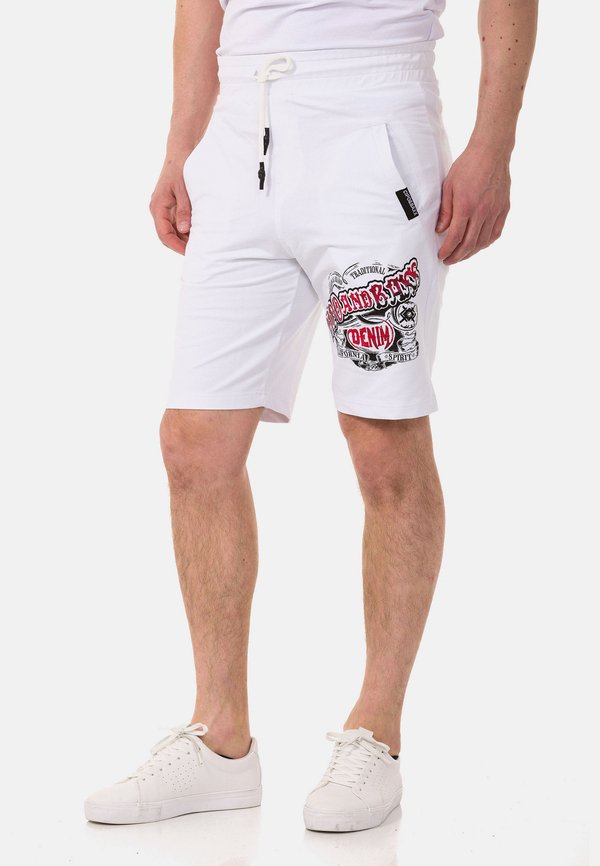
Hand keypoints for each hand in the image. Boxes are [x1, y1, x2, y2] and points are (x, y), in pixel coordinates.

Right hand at [149, 156, 191, 254]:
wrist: (180, 152)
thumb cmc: (181, 168)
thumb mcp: (184, 190)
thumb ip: (183, 210)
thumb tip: (184, 230)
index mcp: (158, 206)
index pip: (164, 234)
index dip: (176, 246)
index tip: (189, 252)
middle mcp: (158, 209)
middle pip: (166, 235)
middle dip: (180, 244)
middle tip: (197, 250)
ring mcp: (163, 208)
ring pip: (171, 230)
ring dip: (183, 237)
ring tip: (200, 242)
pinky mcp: (170, 206)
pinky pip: (175, 222)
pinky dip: (185, 229)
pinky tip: (197, 231)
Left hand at [436, 143, 510, 264]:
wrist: (491, 152)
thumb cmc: (468, 166)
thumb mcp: (449, 186)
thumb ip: (445, 211)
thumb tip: (440, 230)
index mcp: (466, 206)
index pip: (455, 237)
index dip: (447, 250)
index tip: (441, 255)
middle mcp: (482, 212)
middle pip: (469, 244)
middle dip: (457, 256)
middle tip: (449, 260)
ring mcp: (495, 211)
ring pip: (483, 242)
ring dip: (471, 252)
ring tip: (461, 255)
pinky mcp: (504, 209)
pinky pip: (495, 233)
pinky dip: (486, 243)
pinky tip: (478, 245)